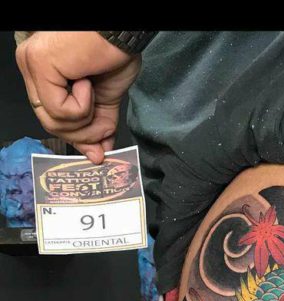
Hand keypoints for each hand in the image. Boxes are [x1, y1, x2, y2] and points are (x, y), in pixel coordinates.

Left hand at [15, 31, 140, 163]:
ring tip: (94, 93)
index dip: (76, 136)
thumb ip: (96, 127)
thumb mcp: (104, 101)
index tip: (99, 149)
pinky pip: (59, 110)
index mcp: (42, 72)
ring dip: (84, 120)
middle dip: (82, 135)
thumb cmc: (114, 53)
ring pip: (53, 122)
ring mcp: (31, 64)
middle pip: (49, 123)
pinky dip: (81, 105)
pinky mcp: (39, 65)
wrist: (124, 33)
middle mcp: (30, 65)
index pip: (51, 117)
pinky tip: (86, 82)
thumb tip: (98, 154)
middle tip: (104, 132)